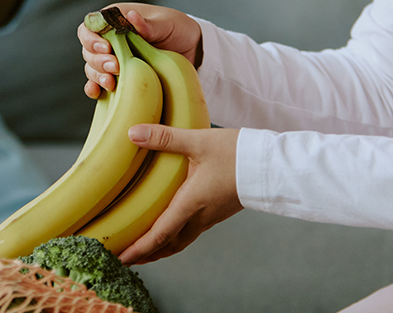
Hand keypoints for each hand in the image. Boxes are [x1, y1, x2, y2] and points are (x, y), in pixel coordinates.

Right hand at [78, 4, 203, 98]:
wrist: (192, 50)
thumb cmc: (177, 29)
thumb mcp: (166, 24)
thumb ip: (148, 24)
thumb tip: (131, 16)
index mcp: (116, 20)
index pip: (91, 26)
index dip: (91, 38)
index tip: (106, 48)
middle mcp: (110, 40)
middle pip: (88, 50)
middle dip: (98, 60)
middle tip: (115, 67)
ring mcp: (113, 59)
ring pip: (92, 67)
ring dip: (97, 75)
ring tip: (111, 82)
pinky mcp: (118, 77)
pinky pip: (98, 83)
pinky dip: (94, 88)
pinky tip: (97, 93)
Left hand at [118, 124, 242, 264]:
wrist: (271, 164)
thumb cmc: (236, 153)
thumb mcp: (198, 141)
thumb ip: (165, 138)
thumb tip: (132, 133)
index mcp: (191, 203)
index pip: (160, 235)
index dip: (138, 248)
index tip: (121, 258)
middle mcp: (199, 216)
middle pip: (168, 245)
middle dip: (145, 254)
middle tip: (124, 260)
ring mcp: (209, 217)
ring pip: (180, 241)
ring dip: (160, 248)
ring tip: (143, 251)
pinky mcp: (216, 212)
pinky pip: (190, 232)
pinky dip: (173, 238)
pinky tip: (169, 229)